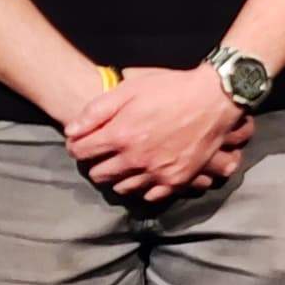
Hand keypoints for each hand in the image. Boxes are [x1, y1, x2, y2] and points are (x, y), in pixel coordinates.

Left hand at [64, 66, 254, 200]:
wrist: (213, 99)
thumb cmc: (170, 88)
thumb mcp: (129, 88)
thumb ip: (96, 110)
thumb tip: (71, 131)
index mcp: (120, 135)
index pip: (81, 152)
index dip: (77, 147)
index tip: (81, 142)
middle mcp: (136, 159)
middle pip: (99, 174)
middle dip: (95, 163)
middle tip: (102, 152)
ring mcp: (157, 173)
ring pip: (122, 188)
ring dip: (117, 176)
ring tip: (124, 162)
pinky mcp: (177, 180)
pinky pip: (150, 195)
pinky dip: (142, 187)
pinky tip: (144, 173)